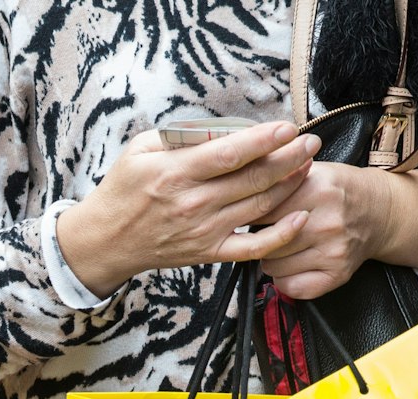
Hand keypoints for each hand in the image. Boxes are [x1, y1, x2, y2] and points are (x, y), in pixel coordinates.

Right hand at [56, 123, 321, 297]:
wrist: (106, 240)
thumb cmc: (124, 189)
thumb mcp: (141, 149)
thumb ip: (182, 136)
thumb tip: (224, 129)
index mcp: (175, 172)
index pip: (229, 154)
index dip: (264, 140)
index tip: (288, 128)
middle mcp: (193, 203)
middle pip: (253, 179)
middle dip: (289, 158)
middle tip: (311, 142)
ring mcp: (204, 231)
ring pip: (259, 207)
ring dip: (290, 186)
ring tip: (308, 165)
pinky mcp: (209, 252)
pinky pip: (252, 247)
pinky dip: (280, 235)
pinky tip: (300, 218)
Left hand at [256, 163, 417, 299]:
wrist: (379, 210)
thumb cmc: (339, 189)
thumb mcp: (311, 171)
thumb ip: (279, 179)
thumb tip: (239, 194)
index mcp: (318, 191)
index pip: (262, 209)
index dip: (248, 212)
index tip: (245, 213)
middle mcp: (327, 223)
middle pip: (264, 242)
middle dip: (257, 238)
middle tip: (263, 232)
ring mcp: (333, 251)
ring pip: (273, 267)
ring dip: (268, 259)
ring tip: (278, 246)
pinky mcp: (338, 274)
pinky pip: (293, 287)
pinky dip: (283, 280)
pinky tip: (289, 265)